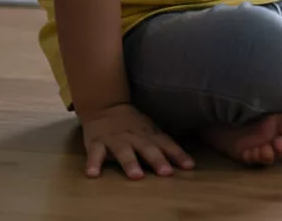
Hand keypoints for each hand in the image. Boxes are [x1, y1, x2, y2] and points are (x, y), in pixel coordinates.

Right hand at [78, 103, 193, 178]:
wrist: (105, 106)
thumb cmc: (133, 124)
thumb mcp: (151, 130)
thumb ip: (165, 145)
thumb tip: (189, 164)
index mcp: (149, 134)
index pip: (166, 144)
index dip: (178, 154)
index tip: (189, 166)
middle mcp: (134, 137)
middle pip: (147, 148)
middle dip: (157, 160)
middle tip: (166, 173)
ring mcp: (115, 140)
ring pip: (123, 151)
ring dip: (130, 163)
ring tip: (136, 176)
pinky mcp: (96, 143)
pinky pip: (95, 154)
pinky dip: (93, 163)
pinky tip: (93, 174)